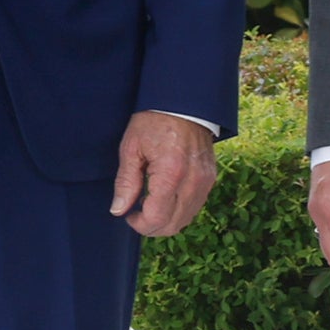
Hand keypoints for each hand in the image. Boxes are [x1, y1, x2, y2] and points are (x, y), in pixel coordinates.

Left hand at [110, 111, 217, 236]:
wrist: (184, 103)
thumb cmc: (154, 121)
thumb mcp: (131, 148)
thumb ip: (125, 182)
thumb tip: (119, 210)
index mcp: (171, 173)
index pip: (156, 219)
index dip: (139, 224)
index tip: (128, 214)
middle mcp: (192, 180)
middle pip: (172, 225)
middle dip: (151, 226)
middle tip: (137, 211)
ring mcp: (205, 180)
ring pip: (185, 219)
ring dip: (166, 219)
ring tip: (151, 201)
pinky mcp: (210, 178)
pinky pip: (195, 205)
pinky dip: (179, 209)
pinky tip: (166, 195)